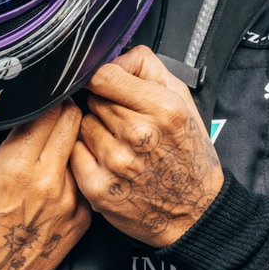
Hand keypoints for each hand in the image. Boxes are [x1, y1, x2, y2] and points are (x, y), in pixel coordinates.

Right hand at [0, 102, 91, 269]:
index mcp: (17, 167)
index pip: (51, 111)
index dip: (45, 97)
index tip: (36, 94)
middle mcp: (50, 182)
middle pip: (74, 122)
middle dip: (61, 111)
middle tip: (46, 111)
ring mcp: (70, 202)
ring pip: (81, 149)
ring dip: (68, 140)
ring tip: (47, 143)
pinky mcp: (82, 219)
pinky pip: (83, 179)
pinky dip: (71, 171)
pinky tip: (50, 177)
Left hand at [73, 45, 224, 246]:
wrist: (194, 212)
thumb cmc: (188, 155)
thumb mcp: (182, 101)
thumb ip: (146, 67)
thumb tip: (112, 57)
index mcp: (162, 109)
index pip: (104, 75)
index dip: (104, 79)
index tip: (107, 86)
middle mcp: (138, 135)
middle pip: (93, 99)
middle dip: (105, 106)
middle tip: (125, 123)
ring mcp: (115, 163)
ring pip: (82, 124)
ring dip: (95, 130)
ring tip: (119, 144)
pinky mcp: (97, 187)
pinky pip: (74, 152)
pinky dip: (86, 154)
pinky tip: (108, 161)